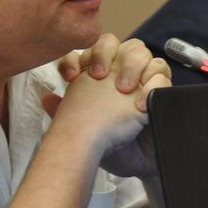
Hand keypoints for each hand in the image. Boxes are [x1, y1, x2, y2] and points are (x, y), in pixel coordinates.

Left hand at [42, 34, 171, 178]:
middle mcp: (118, 72)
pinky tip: (141, 104)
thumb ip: (63, 110)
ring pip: (140, 52)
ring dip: (130, 66)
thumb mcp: (81, 127)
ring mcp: (141, 79)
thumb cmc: (106, 144)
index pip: (84, 51)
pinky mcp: (161, 91)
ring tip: (123, 90)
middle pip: (112, 42)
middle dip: (104, 54)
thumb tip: (46, 97)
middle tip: (99, 77)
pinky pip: (161, 75)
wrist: (133, 164)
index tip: (69, 76)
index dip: (73, 58)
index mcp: (95, 76)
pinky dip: (153, 85)